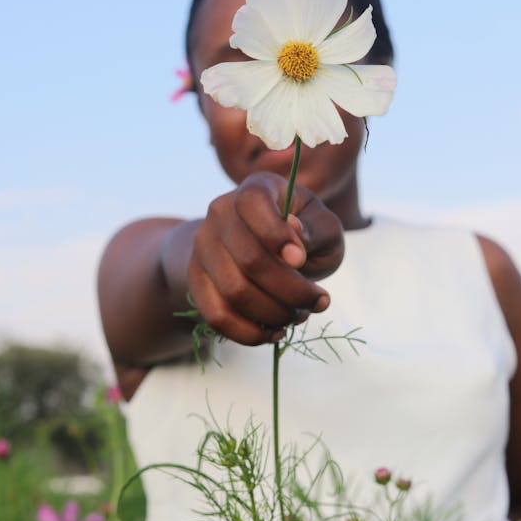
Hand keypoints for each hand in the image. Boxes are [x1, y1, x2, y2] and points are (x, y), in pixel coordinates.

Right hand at [187, 172, 343, 345]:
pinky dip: (248, 333)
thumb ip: (317, 230)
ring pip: (234, 292)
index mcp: (257, 188)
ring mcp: (203, 246)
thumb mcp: (324, 228)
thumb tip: (295, 236)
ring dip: (274, 313)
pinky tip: (274, 332)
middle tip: (318, 302)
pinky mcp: (196, 279)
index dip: (276, 235)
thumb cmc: (303, 238)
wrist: (263, 250)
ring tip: (299, 316)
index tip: (301, 261)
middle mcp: (221, 211)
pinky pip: (216, 315)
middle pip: (249, 260)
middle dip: (291, 290)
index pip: (253, 204)